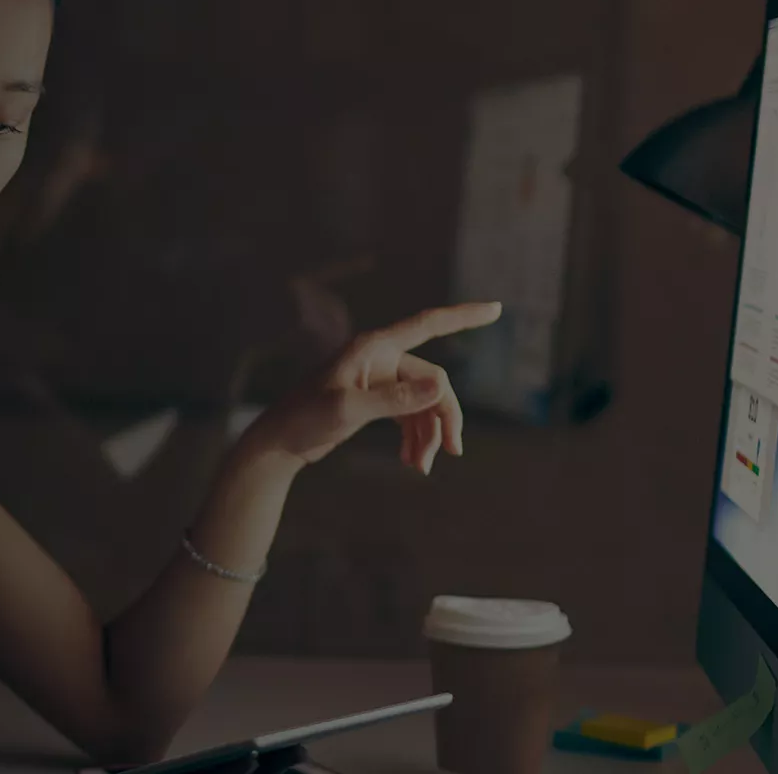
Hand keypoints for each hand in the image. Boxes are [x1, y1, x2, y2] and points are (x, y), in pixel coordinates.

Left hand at [237, 302, 501, 473]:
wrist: (280, 443)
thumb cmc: (305, 419)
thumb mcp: (347, 410)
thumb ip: (393, 400)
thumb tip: (439, 389)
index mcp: (373, 347)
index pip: (428, 324)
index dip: (464, 316)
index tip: (497, 309)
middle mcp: (380, 358)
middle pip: (434, 382)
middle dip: (444, 417)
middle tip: (452, 452)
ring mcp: (381, 380)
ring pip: (425, 403)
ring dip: (429, 435)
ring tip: (421, 467)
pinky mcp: (378, 401)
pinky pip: (412, 416)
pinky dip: (416, 438)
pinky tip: (411, 462)